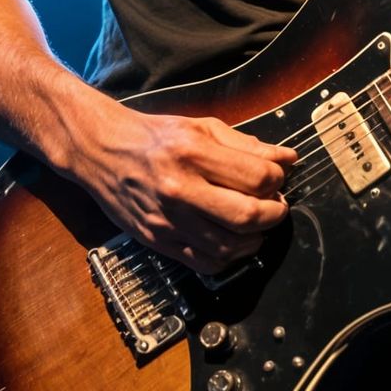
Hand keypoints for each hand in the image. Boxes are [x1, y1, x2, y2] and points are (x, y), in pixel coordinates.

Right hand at [73, 105, 296, 274]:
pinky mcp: (157, 240)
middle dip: (275, 213)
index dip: (278, 179)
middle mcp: (180, 189)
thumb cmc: (155, 136)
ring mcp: (168, 219)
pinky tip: (233, 243)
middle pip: (247, 216)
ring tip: (258, 226)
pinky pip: (203, 263)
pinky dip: (228, 259)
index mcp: (193, 153)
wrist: (103, 150)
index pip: (256, 177)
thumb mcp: (203, 127)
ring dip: (255, 240)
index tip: (278, 177)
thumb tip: (287, 160)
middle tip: (277, 206)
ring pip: (228, 246)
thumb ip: (247, 145)